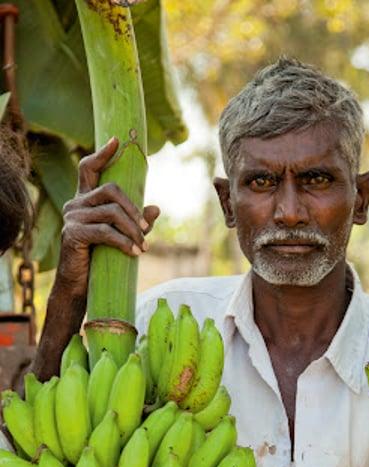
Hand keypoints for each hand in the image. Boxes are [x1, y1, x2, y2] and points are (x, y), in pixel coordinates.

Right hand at [58, 137, 159, 297]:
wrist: (79, 285)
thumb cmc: (100, 259)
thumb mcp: (123, 236)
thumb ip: (138, 221)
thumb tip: (157, 207)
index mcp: (85, 199)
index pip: (89, 168)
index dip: (102, 154)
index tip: (117, 140)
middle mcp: (76, 204)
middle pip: (111, 190)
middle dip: (133, 208)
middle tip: (147, 228)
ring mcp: (72, 217)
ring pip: (111, 212)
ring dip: (133, 230)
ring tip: (143, 246)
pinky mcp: (73, 234)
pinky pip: (106, 232)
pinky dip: (124, 242)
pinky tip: (135, 252)